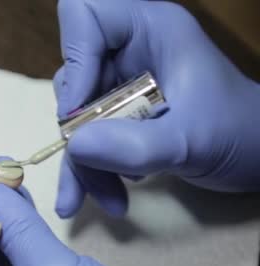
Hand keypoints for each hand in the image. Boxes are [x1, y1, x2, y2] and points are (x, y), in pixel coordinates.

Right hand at [53, 0, 259, 217]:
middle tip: (90, 167)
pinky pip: (87, 139)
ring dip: (83, 164)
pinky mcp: (118, 113)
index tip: (80, 110)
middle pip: (72, 76)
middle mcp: (128, 50)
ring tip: (108, 200)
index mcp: (149, 29)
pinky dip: (92, 171)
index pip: (85, 16)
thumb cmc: (239, 134)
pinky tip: (112, 198)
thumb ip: (135, 146)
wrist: (258, 160)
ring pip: (75, 116)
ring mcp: (121, 83)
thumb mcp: (190, 140)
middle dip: (77, 130)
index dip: (75, 59)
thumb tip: (74, 148)